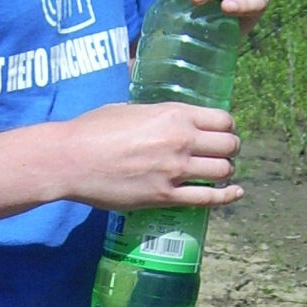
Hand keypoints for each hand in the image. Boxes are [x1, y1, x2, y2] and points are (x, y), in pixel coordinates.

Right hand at [61, 101, 241, 212]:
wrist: (71, 159)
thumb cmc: (92, 129)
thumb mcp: (129, 108)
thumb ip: (156, 113)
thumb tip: (164, 118)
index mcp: (174, 114)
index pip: (223, 119)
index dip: (227, 127)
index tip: (222, 133)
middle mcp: (181, 140)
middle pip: (229, 145)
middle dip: (229, 150)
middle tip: (221, 154)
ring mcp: (176, 170)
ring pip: (223, 171)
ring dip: (225, 172)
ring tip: (219, 174)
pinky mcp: (166, 196)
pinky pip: (209, 198)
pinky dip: (226, 197)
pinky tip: (235, 193)